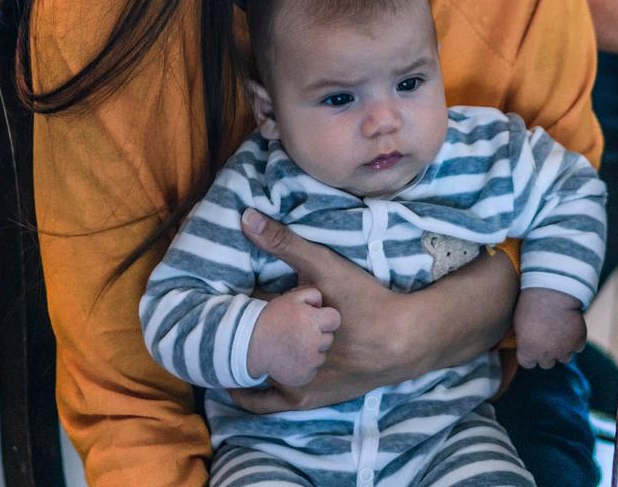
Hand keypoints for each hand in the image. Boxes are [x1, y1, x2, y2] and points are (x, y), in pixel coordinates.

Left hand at [229, 209, 406, 411]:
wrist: (402, 341)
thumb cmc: (362, 302)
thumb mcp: (323, 266)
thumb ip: (283, 243)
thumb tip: (245, 217)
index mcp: (276, 331)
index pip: (235, 318)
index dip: (225, 306)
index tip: (215, 297)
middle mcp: (278, 365)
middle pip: (240, 348)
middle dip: (231, 332)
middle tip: (221, 318)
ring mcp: (290, 387)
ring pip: (251, 374)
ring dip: (241, 359)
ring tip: (231, 342)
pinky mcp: (306, 400)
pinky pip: (268, 401)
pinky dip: (255, 389)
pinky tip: (251, 376)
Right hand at [245, 286, 340, 387]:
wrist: (249, 343)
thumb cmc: (271, 318)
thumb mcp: (291, 297)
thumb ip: (313, 295)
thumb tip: (323, 306)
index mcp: (312, 320)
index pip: (335, 319)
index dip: (325, 318)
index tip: (314, 320)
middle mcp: (313, 342)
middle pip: (329, 338)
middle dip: (318, 335)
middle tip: (299, 333)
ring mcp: (309, 361)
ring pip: (321, 355)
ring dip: (312, 351)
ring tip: (293, 346)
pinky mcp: (304, 376)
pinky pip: (312, 370)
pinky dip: (305, 366)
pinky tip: (291, 359)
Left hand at [513, 288, 585, 369]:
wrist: (553, 292)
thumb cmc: (531, 303)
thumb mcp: (518, 322)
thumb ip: (523, 338)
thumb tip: (525, 342)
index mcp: (527, 351)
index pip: (527, 363)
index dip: (530, 355)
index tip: (531, 346)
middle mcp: (546, 355)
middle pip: (547, 363)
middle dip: (547, 353)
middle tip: (548, 339)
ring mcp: (564, 350)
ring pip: (564, 358)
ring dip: (563, 349)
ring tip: (560, 333)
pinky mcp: (578, 342)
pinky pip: (578, 347)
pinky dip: (576, 339)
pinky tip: (571, 327)